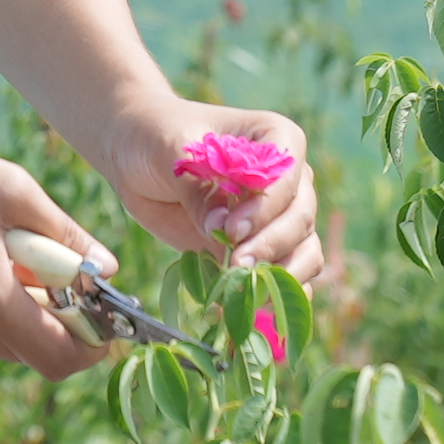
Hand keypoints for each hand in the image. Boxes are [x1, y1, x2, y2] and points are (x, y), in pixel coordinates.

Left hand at [102, 100, 327, 285]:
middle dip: (271, 246)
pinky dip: (278, 294)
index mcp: (276, 140)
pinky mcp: (261, 248)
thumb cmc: (158, 138)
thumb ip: (198, 189)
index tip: (232, 230)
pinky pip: (287, 274)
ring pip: (305, 250)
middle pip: (301, 218)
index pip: (289, 176)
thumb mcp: (172, 152)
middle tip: (235, 264)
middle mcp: (289, 178)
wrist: (138, 156)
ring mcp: (278, 216)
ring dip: (281, 274)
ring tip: (247, 289)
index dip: (266, 208)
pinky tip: (255, 305)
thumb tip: (219, 231)